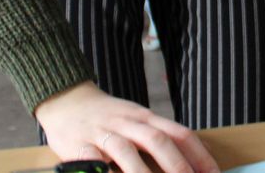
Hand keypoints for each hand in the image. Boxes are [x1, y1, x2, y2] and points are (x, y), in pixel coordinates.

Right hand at [34, 81, 218, 172]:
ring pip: (127, 151)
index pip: (179, 132)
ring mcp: (103, 133)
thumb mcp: (136, 119)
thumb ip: (159, 136)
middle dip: (177, 165)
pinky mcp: (80, 146)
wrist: (65, 99)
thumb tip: (193, 157)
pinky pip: (94, 162)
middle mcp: (128, 122)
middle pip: (158, 140)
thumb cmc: (106, 116)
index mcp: (145, 117)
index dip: (199, 154)